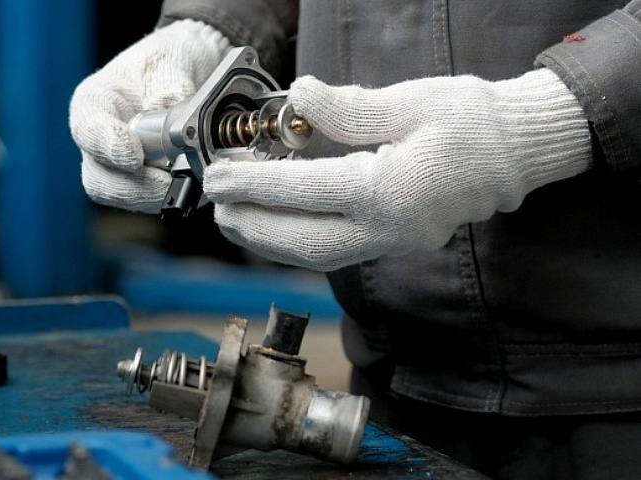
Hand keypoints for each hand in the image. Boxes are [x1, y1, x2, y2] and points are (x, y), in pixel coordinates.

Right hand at [69, 20, 230, 212]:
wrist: (192, 75)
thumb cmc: (171, 61)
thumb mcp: (172, 58)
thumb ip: (168, 82)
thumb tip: (169, 109)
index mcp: (95, 103)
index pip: (88, 131)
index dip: (109, 147)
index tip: (134, 155)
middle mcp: (101, 141)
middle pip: (99, 180)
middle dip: (135, 187)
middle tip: (170, 180)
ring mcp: (121, 168)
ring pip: (127, 198)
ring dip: (159, 195)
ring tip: (191, 177)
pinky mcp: (148, 185)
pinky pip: (155, 202)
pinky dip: (178, 196)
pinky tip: (198, 181)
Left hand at [204, 69, 591, 270]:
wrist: (517, 151)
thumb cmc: (473, 121)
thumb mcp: (410, 102)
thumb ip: (348, 108)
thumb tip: (300, 97)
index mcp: (392, 191)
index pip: (305, 193)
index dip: (254, 186)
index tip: (218, 178)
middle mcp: (391, 228)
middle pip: (304, 243)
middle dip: (253, 227)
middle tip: (216, 207)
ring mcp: (396, 241)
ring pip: (319, 255)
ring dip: (272, 241)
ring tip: (237, 221)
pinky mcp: (398, 240)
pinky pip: (338, 250)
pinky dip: (300, 240)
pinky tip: (279, 223)